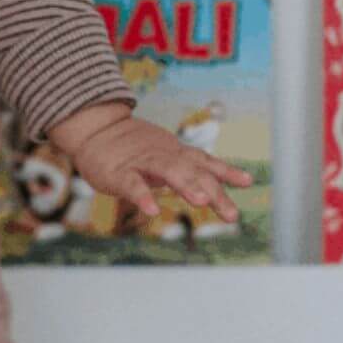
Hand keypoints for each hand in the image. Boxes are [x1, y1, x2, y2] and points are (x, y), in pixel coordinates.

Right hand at [50, 107, 251, 223]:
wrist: (95, 128)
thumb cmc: (131, 147)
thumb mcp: (163, 155)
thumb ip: (186, 169)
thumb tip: (213, 187)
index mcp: (175, 154)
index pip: (205, 163)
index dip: (226, 171)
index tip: (247, 181)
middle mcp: (164, 156)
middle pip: (193, 172)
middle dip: (214, 192)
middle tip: (231, 214)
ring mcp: (142, 163)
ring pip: (167, 171)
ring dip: (186, 185)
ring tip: (201, 201)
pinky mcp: (119, 173)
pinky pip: (132, 185)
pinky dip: (143, 197)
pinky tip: (153, 211)